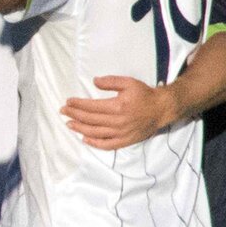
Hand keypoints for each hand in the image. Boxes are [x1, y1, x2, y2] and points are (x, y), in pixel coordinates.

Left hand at [61, 76, 176, 149]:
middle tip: (63, 112)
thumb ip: (110, 82)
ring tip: (69, 124)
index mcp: (117, 106)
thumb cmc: (145, 94)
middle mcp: (118, 121)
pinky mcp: (125, 141)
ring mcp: (121, 133)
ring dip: (80, 129)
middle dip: (74, 115)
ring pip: (95, 133)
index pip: (91, 107)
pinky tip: (84, 139)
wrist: (162, 109)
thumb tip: (94, 81)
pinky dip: (94, 143)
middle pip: (90, 120)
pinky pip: (107, 145)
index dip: (77, 105)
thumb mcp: (129, 82)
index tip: (68, 102)